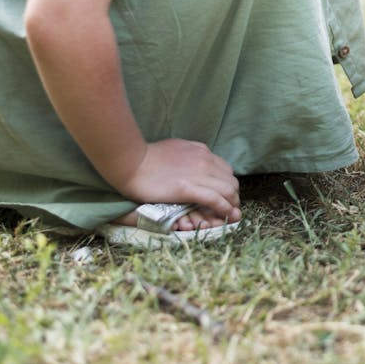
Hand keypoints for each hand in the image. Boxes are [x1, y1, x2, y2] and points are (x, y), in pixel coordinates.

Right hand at [116, 138, 240, 222]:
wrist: (131, 162)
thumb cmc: (147, 157)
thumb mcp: (176, 148)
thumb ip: (190, 154)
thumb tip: (196, 157)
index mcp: (201, 151)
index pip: (225, 170)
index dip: (228, 184)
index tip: (226, 196)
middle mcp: (205, 160)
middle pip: (230, 180)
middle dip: (233, 196)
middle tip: (230, 209)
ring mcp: (198, 173)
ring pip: (227, 190)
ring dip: (232, 204)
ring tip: (230, 216)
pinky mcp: (189, 188)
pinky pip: (216, 199)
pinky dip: (225, 209)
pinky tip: (226, 216)